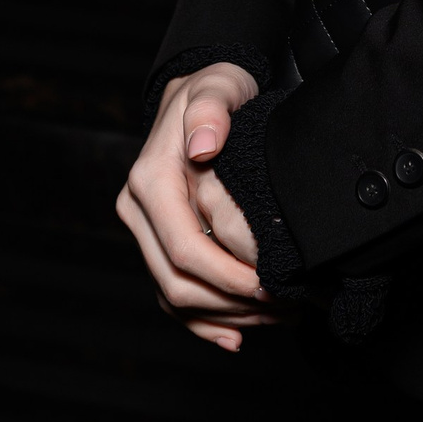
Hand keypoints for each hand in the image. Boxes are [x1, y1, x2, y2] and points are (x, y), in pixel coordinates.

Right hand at [116, 62, 278, 352]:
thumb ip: (212, 109)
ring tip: (276, 318)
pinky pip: (172, 295)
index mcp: (149, 182)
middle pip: (176, 282)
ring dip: (224, 316)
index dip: (226, 275)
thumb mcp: (218, 85)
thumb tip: (204, 144)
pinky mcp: (156, 244)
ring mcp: (144, 232)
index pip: (184, 247)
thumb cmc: (213, 90)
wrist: (199, 97)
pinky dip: (203, 321)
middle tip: (284, 307)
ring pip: (175, 296)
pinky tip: (236, 336)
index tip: (269, 284)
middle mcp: (138, 211)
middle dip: (230, 304)